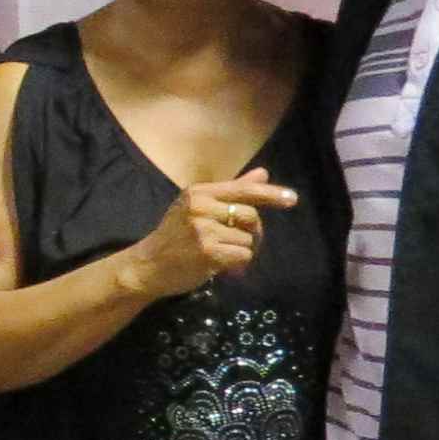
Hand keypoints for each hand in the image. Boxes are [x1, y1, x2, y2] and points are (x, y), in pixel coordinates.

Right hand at [122, 167, 298, 299]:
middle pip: (251, 216)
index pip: (243, 189)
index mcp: (199, 192)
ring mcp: (204, 230)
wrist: (147, 266)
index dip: (270, 194)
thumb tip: (263, 173)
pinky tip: (220, 265)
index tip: (292, 199)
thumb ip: (231, 191)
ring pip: (248, 239)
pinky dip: (238, 264)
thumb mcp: (197, 208)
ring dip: (241, 251)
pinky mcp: (208, 252)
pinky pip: (243, 255)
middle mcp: (201, 207)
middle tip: (239, 243)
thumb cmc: (174, 237)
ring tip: (221, 255)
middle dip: (253, 233)